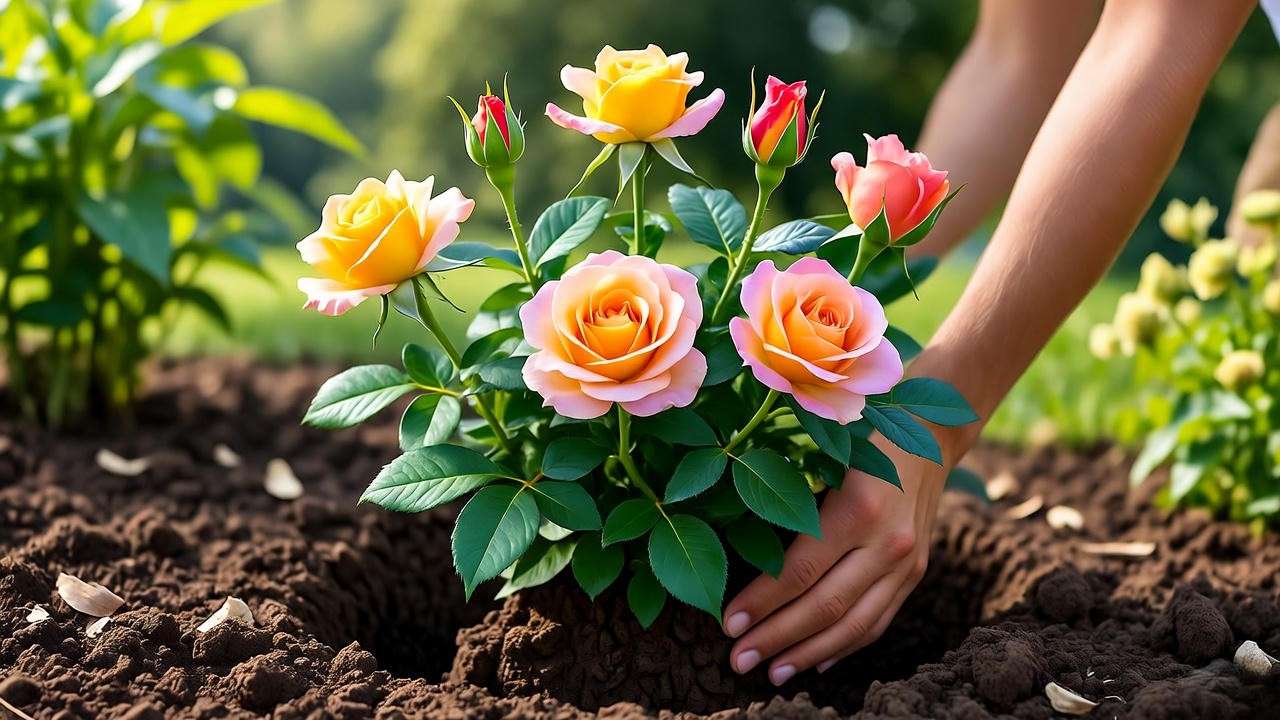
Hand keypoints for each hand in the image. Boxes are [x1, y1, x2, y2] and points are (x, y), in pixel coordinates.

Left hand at [720, 438, 947, 684]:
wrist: (929, 435)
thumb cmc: (857, 439)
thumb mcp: (821, 458)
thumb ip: (788, 504)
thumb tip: (735, 551)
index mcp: (857, 507)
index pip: (800, 570)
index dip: (762, 603)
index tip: (728, 625)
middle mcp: (888, 541)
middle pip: (825, 606)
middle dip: (777, 639)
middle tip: (738, 661)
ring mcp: (908, 563)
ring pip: (855, 625)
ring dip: (809, 654)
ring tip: (772, 673)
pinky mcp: (917, 574)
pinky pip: (879, 621)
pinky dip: (846, 647)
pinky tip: (816, 661)